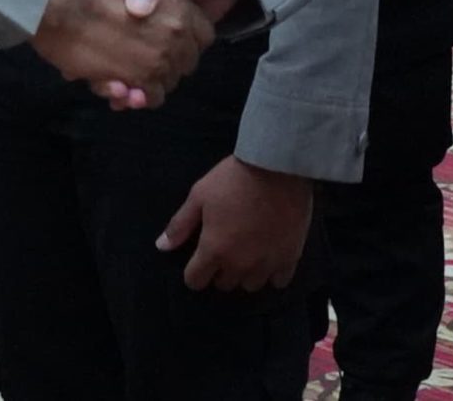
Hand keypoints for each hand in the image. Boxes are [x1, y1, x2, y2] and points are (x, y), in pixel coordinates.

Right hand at [35, 0, 213, 109]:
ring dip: (152, 81)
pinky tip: (119, 84)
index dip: (187, 32)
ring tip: (130, 73)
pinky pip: (144, 97)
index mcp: (177, 4)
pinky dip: (136, 95)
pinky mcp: (126, 81)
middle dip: (171, 59)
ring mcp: (151, 61)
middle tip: (146, 52)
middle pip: (186, 60)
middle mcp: (172, 36)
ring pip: (166, 82)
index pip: (203, 32)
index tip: (167, 31)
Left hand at [157, 156, 313, 290]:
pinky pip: (279, 281)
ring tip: (248, 252)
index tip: (199, 258)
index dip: (194, 271)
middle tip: (225, 247)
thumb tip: (162, 247)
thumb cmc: (233, 179)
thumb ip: (180, 225)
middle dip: (220, 270)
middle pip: (224, 284)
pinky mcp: (290, 258)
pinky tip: (270, 256)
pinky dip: (273, 273)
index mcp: (214, 250)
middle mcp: (240, 264)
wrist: (276, 167)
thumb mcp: (199, 195)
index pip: (196, 281)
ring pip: (251, 285)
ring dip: (246, 273)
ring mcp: (266, 264)